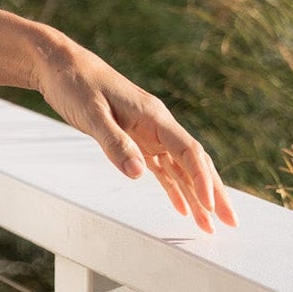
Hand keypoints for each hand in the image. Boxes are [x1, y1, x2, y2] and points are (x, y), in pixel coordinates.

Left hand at [34, 38, 237, 234]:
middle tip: (231, 222)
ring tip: (210, 226)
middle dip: (214, 193)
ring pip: (181, 169)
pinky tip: (183, 208)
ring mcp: (149, 134)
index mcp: (153, 117)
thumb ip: (115, 143)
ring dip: (197, 197)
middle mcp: (158, 126)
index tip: (209, 206)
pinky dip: (174, 189)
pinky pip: (162, 169)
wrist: (61, 65)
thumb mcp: (92, 114)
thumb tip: (138, 173)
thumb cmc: (76, 85)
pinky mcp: (136, 140)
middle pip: (194, 163)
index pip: (188, 151)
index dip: (202, 179)